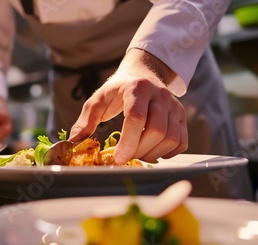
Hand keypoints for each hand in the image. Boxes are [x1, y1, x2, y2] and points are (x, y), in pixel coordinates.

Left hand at [69, 48, 187, 163]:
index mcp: (137, 89)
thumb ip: (86, 120)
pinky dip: (168, 153)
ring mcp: (174, 105)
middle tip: (126, 157)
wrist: (143, 74)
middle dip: (139, 150)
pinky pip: (181, 141)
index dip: (128, 142)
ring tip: (137, 154)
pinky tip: (153, 152)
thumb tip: (75, 142)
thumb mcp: (99, 99)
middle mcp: (160, 95)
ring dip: (153, 154)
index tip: (118, 158)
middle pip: (156, 131)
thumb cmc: (118, 90)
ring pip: (171, 138)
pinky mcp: (182, 116)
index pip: (136, 118)